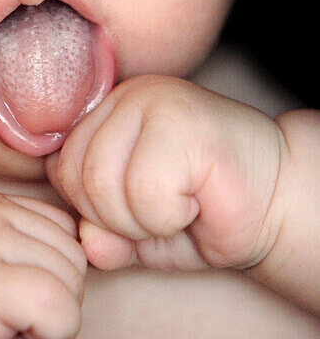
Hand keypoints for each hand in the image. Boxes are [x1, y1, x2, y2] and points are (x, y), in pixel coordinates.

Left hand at [46, 76, 284, 273]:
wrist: (277, 204)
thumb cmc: (206, 214)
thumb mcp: (137, 233)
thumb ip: (101, 234)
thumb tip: (85, 241)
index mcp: (107, 112)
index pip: (60, 167)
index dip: (93, 209)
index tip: (141, 210)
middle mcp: (126, 97)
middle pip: (76, 175)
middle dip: (115, 219)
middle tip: (163, 213)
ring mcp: (154, 101)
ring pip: (102, 182)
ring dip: (142, 220)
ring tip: (180, 206)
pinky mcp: (183, 120)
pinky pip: (142, 190)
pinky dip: (167, 216)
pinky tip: (197, 200)